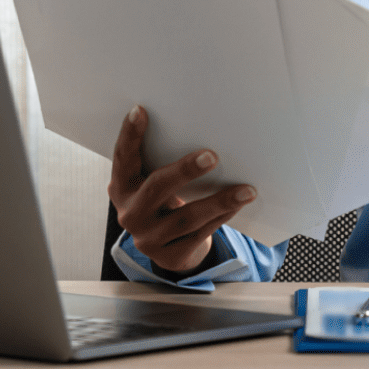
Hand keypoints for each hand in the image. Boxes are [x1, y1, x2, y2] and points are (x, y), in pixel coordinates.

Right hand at [108, 105, 256, 274]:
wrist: (167, 245)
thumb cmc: (163, 200)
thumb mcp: (152, 181)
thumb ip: (159, 161)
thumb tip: (195, 126)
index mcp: (121, 187)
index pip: (122, 158)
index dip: (129, 135)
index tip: (141, 110)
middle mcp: (130, 214)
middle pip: (157, 189)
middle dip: (185, 171)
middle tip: (212, 156)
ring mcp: (148, 239)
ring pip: (186, 217)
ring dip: (219, 201)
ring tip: (246, 190)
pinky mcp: (170, 257)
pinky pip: (200, 234)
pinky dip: (221, 218)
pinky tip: (238, 205)